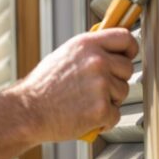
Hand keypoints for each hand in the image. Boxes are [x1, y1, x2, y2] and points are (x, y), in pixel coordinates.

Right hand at [12, 29, 137, 142]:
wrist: (27, 111)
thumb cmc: (42, 86)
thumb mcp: (64, 55)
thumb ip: (89, 50)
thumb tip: (111, 50)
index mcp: (88, 44)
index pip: (125, 38)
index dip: (130, 48)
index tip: (128, 56)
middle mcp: (97, 61)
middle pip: (127, 68)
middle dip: (116, 80)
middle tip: (96, 89)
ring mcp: (101, 85)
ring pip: (122, 93)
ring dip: (110, 101)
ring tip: (85, 103)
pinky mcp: (101, 109)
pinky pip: (116, 115)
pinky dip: (104, 121)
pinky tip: (85, 117)